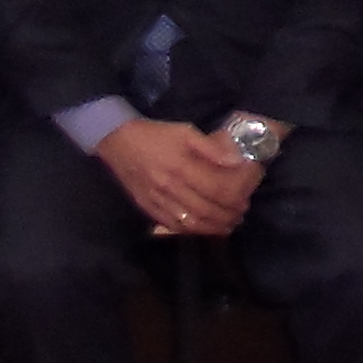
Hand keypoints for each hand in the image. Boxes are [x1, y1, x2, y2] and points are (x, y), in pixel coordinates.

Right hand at [91, 117, 261, 236]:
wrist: (116, 141)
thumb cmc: (155, 134)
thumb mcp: (185, 131)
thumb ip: (212, 148)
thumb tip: (237, 162)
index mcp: (180, 166)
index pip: (217, 190)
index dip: (236, 197)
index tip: (246, 196)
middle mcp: (169, 187)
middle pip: (208, 211)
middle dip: (230, 215)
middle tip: (241, 211)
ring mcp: (157, 201)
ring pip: (192, 224)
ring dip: (215, 228)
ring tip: (228, 224)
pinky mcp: (148, 208)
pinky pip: (174, 226)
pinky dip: (193, 231)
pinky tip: (204, 227)